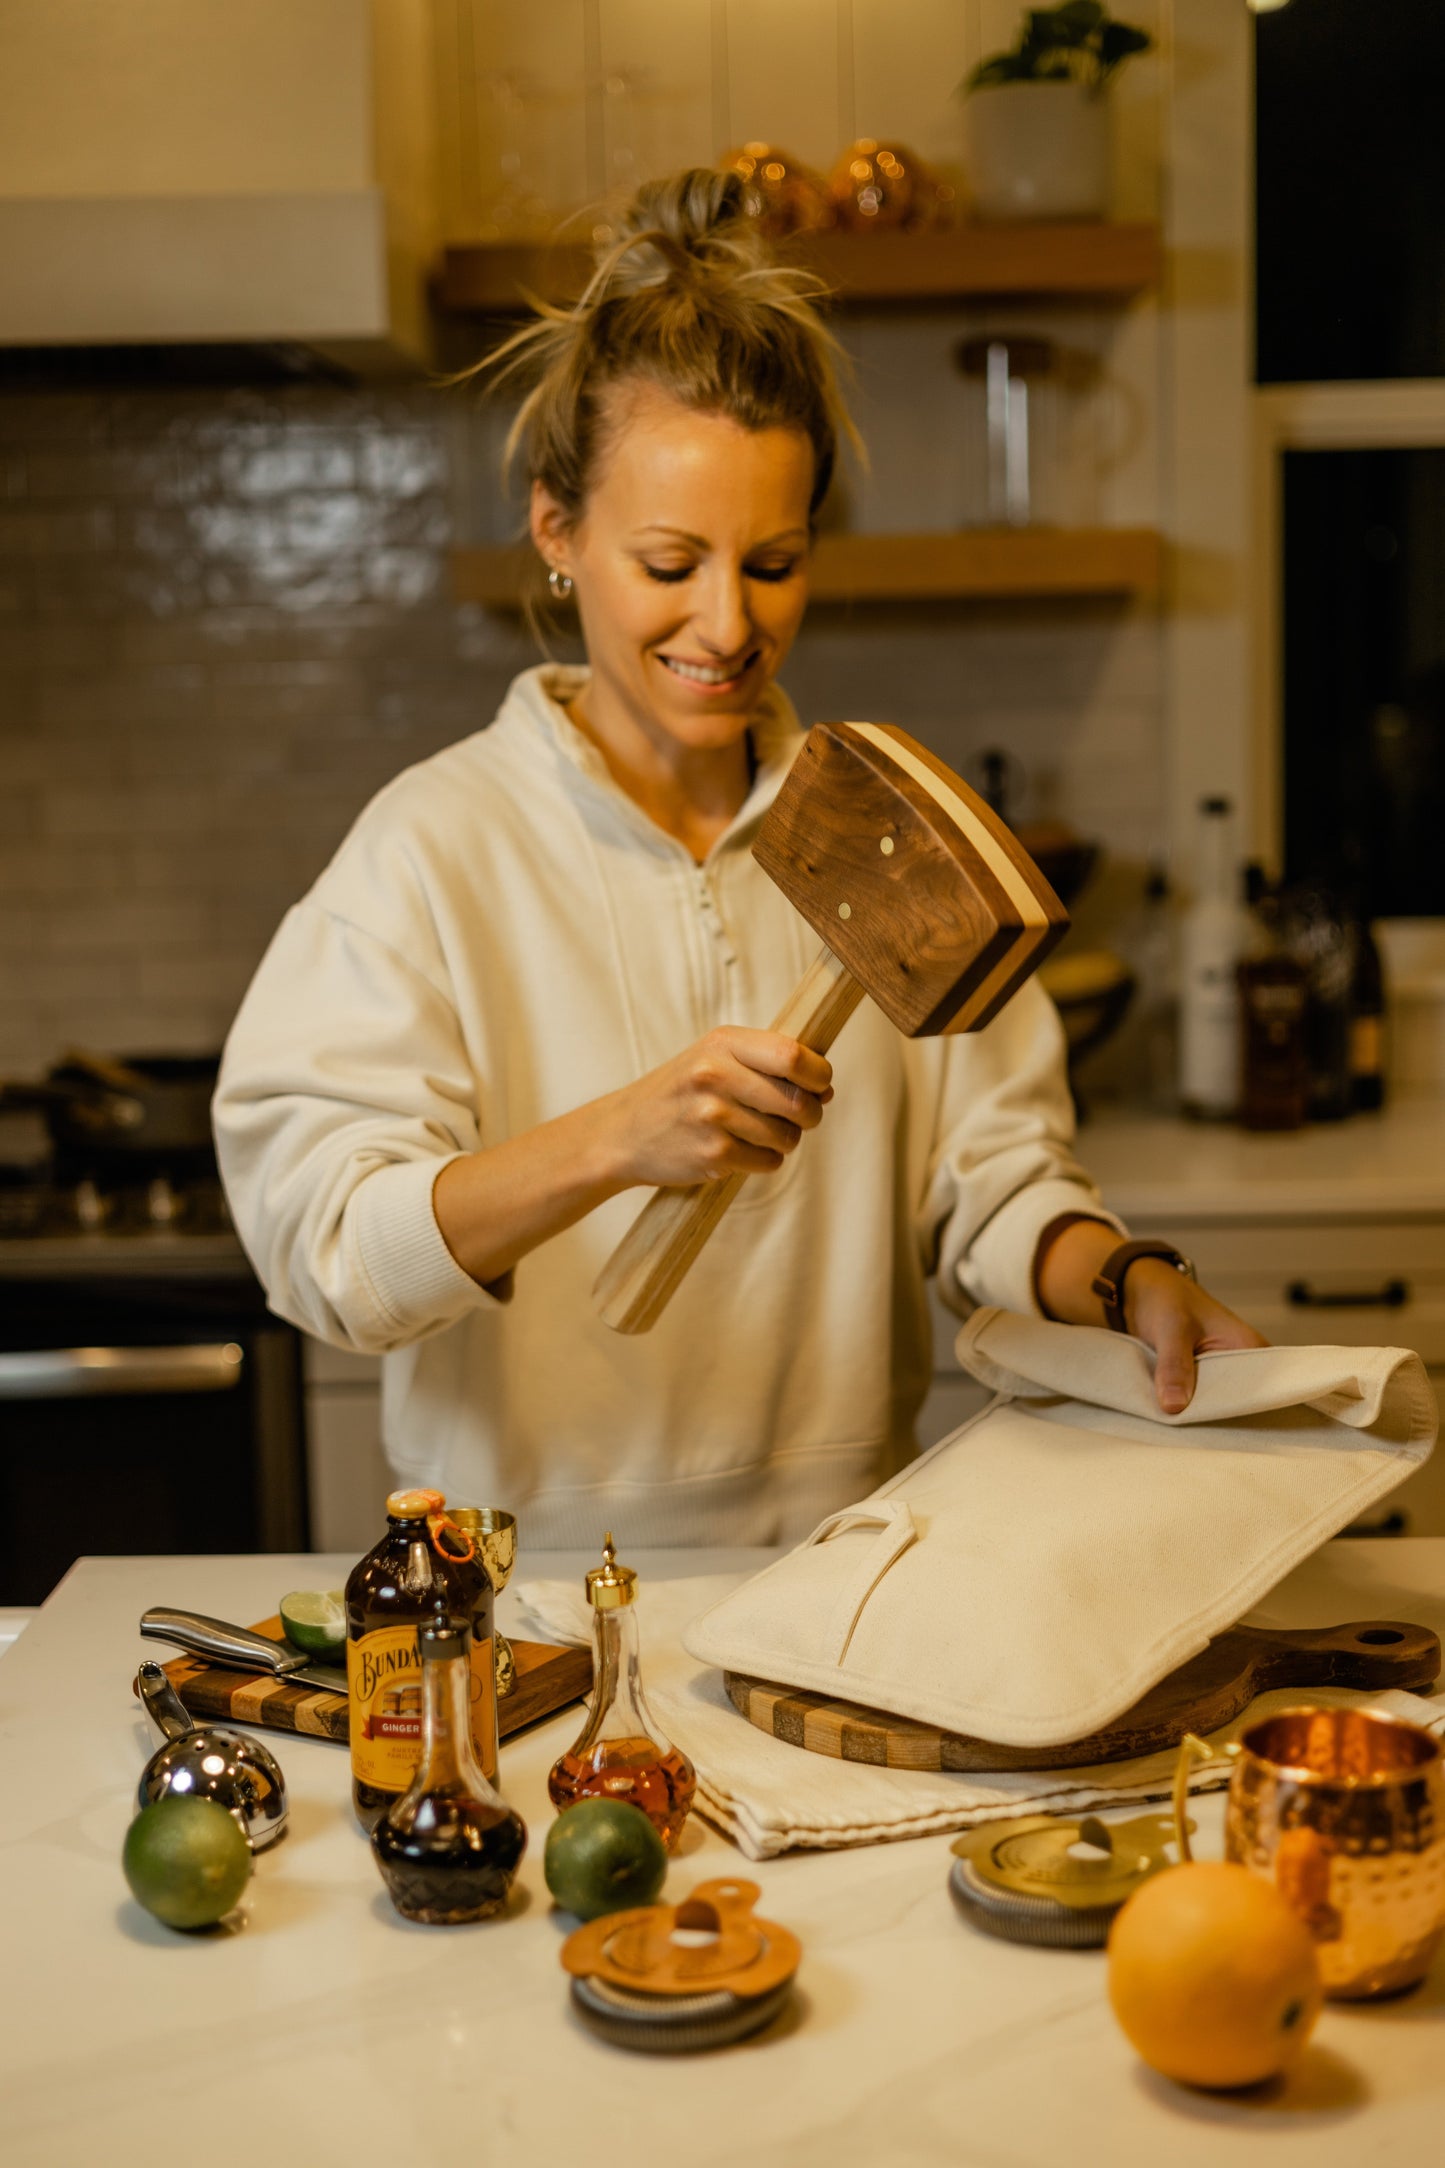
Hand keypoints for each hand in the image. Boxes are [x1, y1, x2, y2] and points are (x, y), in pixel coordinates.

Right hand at [610, 1027, 832, 1188]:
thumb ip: (768, 1066)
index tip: (821, 1085)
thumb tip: (827, 1090)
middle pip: (797, 1100)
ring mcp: (712, 1115)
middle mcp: (715, 1075)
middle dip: (810, 1115)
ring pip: (787, 1136)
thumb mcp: (714, 1059)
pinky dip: (763, 1160)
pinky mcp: (712, 1153)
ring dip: (784, 1141)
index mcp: (722, 1043)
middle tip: (799, 1118)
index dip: (819, 1074)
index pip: (792, 1054)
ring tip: (757, 1134)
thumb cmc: (681, 1093)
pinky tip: (738, 1151)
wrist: (624, 1133)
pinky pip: (768, 1161)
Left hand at [1035, 1218, 1268, 1414]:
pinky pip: (1194, 1399)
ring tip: (1181, 1431)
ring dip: (1195, 1413)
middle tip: (1194, 1436)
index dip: (1241, 1412)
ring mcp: (1216, 1371)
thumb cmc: (1164, 1297)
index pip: (1259, 1389)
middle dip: (1214, 1418)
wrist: (1135, 1289)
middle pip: (1235, 1402)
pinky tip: (1171, 1420)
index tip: (1220, 1432)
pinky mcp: (1196, 1378)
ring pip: (1212, 1402)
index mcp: (1248, 1346)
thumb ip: (1174, 1364)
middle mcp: (1238, 1362)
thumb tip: (1175, 1406)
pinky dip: (1183, 1407)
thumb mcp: (1171, 1327)